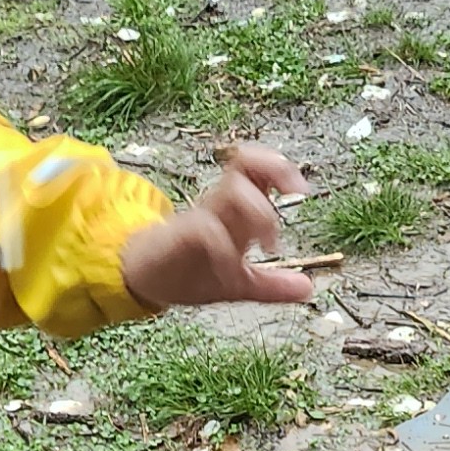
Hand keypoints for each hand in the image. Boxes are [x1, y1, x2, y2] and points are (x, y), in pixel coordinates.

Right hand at [120, 141, 312, 307]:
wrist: (141, 279)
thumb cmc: (186, 273)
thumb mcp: (237, 284)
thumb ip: (272, 286)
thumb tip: (308, 288)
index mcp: (235, 212)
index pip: (257, 169)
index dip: (281, 169)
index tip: (301, 191)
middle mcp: (219, 206)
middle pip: (246, 162)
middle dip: (276, 168)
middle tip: (296, 194)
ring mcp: (199, 217)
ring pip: (232, 189)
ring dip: (259, 211)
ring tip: (270, 245)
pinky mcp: (178, 235)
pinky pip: (206, 229)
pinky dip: (225, 249)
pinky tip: (231, 269)